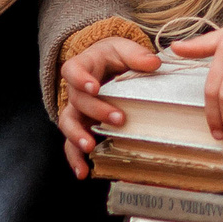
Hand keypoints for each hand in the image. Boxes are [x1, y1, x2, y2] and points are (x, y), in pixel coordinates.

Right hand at [56, 34, 162, 178]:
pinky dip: (76, 159)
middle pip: (77, 101)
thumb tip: (154, 63)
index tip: (94, 87)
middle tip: (118, 119)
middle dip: (96, 111)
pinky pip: (72, 144)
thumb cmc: (113, 57)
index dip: (80, 79)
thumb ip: (135, 55)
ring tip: (90, 147)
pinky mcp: (82, 127)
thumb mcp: (123, 49)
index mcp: (83, 66)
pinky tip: (83, 172)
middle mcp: (75, 90)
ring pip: (68, 124)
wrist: (104, 65)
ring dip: (77, 136)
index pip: (72, 70)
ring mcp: (76, 110)